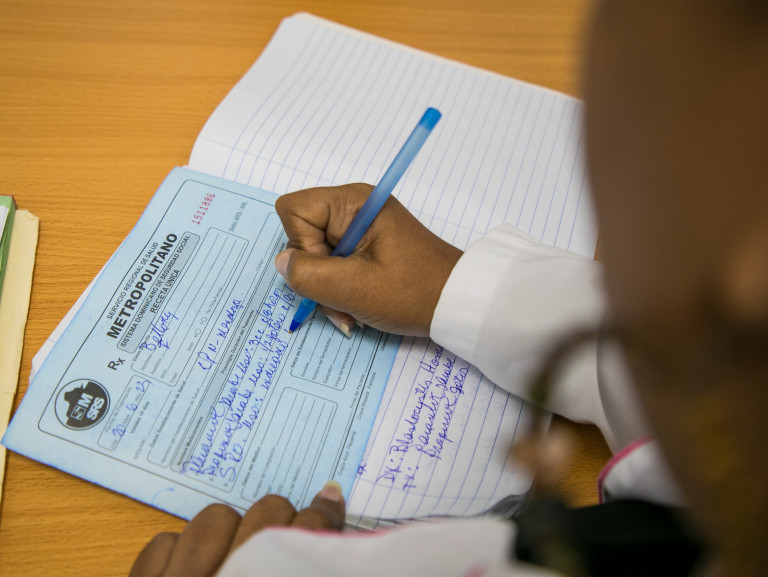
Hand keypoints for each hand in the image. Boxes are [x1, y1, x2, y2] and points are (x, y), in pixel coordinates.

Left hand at [128, 482, 344, 576]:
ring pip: (214, 517)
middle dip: (279, 521)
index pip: (308, 533)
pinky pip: (164, 541)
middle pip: (267, 515)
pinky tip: (186, 569)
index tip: (330, 501)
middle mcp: (225, 574)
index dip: (324, 515)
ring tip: (231, 553)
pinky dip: (177, 552)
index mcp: (268, 575)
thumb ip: (301, 563)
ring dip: (227, 532)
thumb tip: (322, 539)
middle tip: (284, 535)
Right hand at [274, 184, 462, 336]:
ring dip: (327, 288)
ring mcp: (359, 227)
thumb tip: (283, 262)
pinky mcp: (365, 245)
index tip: (331, 269)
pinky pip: (333, 264)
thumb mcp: (354, 288)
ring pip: (316, 255)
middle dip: (315, 274)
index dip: (301, 245)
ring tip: (351, 309)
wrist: (457, 303)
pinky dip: (338, 288)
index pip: (293, 210)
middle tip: (341, 300)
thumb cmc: (413, 292)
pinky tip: (354, 307)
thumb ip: (307, 274)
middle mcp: (353, 208)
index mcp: (353, 203)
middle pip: (302, 234)